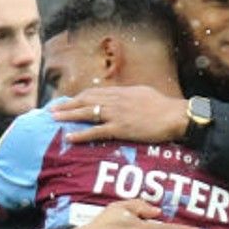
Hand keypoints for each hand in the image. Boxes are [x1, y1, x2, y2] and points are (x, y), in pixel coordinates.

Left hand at [54, 86, 190, 144]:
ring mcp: (117, 114)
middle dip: (67, 104)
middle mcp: (116, 100)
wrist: (175, 116)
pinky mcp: (120, 128)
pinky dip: (81, 134)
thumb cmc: (165, 107)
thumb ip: (130, 95)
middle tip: (52, 109)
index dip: (78, 97)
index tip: (68, 101)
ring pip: (86, 112)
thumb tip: (123, 97)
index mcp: (121, 92)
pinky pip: (96, 131)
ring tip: (54, 119)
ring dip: (68, 115)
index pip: (94, 93)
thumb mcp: (144, 94)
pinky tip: (69, 136)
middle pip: (85, 100)